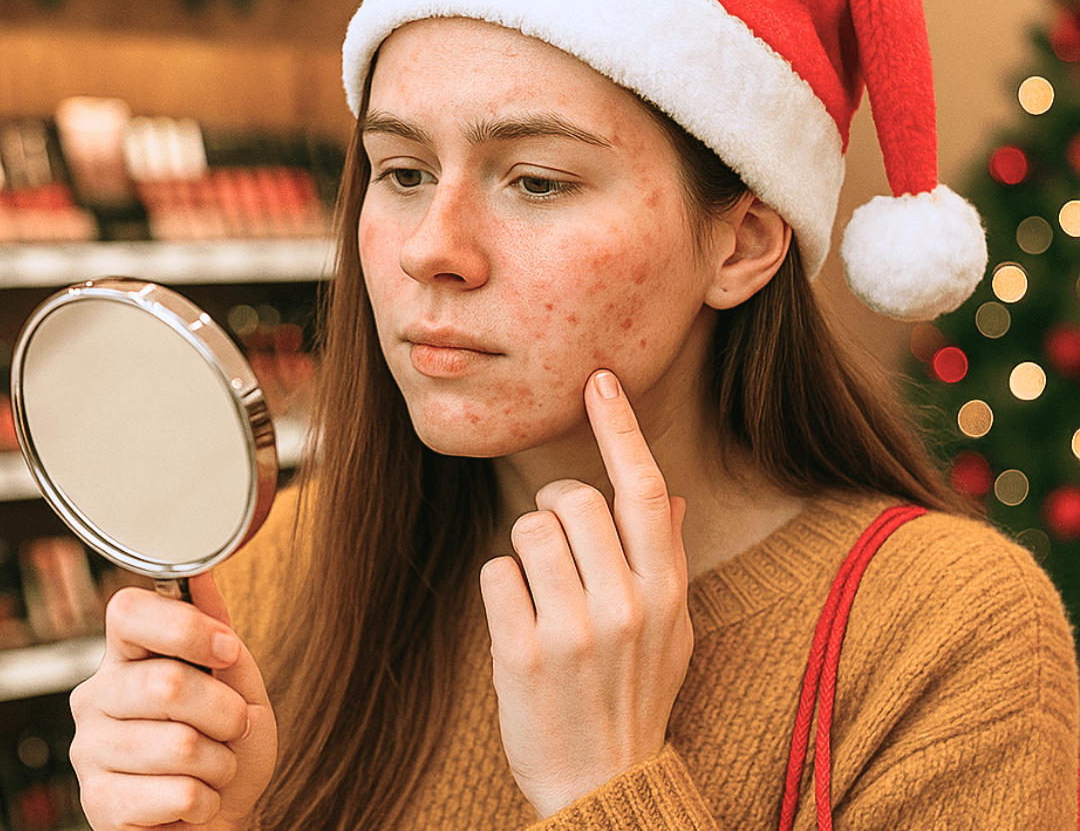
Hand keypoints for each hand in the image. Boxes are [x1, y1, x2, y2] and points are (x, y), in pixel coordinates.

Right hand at [70, 573, 277, 830]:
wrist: (221, 819)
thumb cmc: (227, 746)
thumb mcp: (237, 681)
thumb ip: (218, 631)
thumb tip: (201, 571)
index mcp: (126, 657)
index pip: (127, 612)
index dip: (185, 628)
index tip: (227, 652)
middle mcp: (95, 697)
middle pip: (167, 684)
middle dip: (224, 712)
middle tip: (231, 728)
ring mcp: (89, 751)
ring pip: (179, 745)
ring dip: (219, 762)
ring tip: (211, 767)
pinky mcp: (97, 805)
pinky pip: (177, 794)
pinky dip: (206, 800)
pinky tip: (193, 800)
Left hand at [479, 369, 692, 818]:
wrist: (600, 785)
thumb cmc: (635, 698)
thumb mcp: (673, 633)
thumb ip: (668, 561)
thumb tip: (666, 498)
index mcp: (667, 593)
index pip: (644, 491)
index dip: (620, 430)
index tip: (599, 381)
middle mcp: (627, 605)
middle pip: (572, 500)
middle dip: (555, 509)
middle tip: (557, 548)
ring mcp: (574, 631)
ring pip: (528, 528)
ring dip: (525, 549)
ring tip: (540, 592)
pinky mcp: (522, 653)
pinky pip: (495, 572)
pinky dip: (500, 587)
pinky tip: (518, 622)